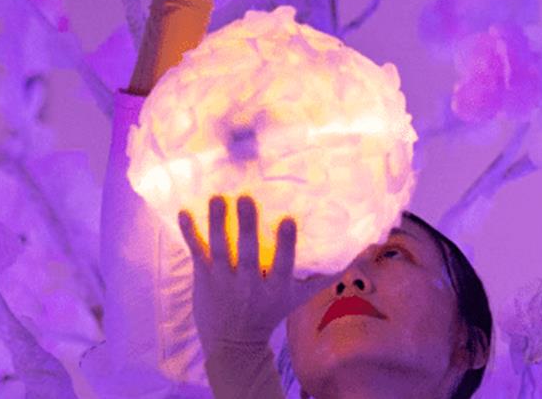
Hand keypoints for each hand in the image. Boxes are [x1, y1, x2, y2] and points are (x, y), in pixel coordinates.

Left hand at [178, 196, 339, 353]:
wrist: (233, 344)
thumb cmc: (270, 313)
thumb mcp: (299, 297)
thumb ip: (323, 276)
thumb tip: (356, 253)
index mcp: (276, 288)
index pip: (283, 265)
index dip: (286, 244)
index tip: (289, 220)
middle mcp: (250, 285)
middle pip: (248, 253)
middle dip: (246, 226)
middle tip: (246, 198)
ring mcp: (224, 281)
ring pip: (220, 249)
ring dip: (217, 222)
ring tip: (217, 197)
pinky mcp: (204, 278)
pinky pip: (196, 253)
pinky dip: (190, 233)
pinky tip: (184, 212)